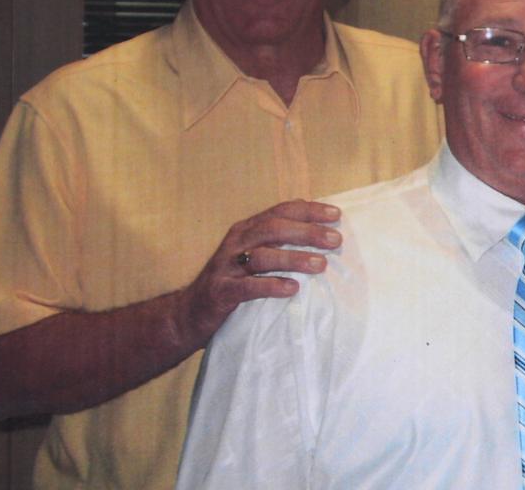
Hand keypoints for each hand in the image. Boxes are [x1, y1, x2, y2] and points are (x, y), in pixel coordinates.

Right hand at [173, 200, 340, 348]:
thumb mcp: (253, 255)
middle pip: (273, 229)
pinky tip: (292, 288)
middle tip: (335, 241)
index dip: (309, 211)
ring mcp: (227, 267)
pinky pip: (248, 287)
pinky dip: (271, 286)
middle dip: (307, 232)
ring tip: (321, 265)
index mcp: (247, 229)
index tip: (336, 215)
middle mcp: (236, 242)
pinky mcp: (221, 291)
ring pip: (262, 256)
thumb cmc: (233, 282)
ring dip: (294, 259)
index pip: (280, 211)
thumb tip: (318, 229)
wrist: (188, 313)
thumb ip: (278, 241)